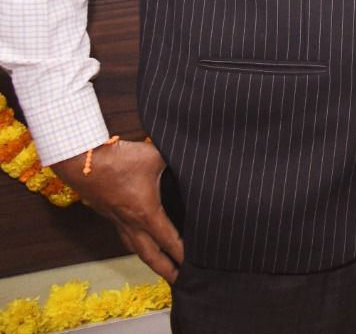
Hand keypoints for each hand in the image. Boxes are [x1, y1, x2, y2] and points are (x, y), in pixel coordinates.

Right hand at [50, 140, 182, 281]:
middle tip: (179, 280)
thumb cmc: (118, 159)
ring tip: (162, 267)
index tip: (193, 265)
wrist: (81, 161)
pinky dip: (136, 245)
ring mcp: (117, 220)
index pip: (168, 240)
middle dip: (165, 270)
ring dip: (150, 259)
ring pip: (135, 248)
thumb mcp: (156, 156)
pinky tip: (141, 242)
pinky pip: (125, 236)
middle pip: (150, 255)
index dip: (182, 254)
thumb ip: (176, 161)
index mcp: (146, 212)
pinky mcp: (109, 214)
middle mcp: (131, 222)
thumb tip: (193, 161)